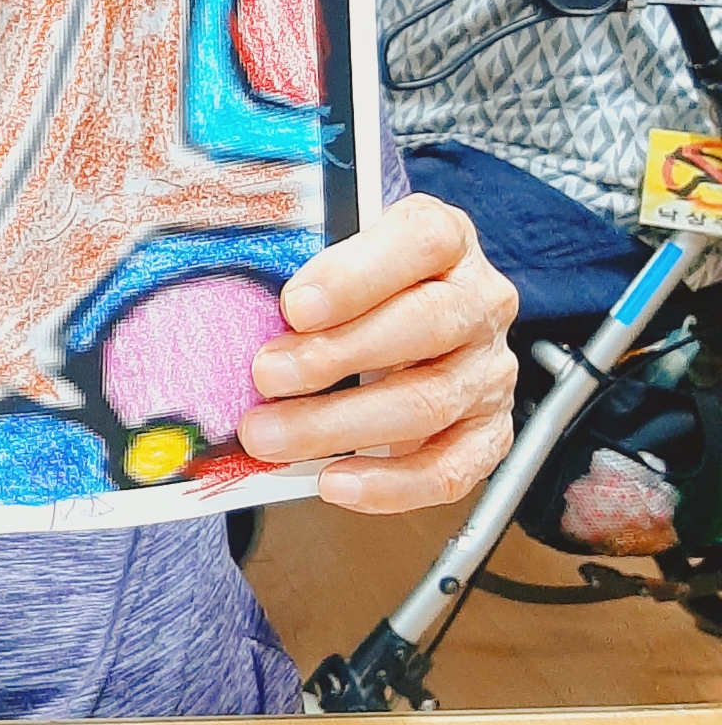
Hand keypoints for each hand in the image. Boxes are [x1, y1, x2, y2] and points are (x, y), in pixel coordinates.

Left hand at [236, 194, 517, 511]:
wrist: (411, 326)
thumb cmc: (363, 291)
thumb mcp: (337, 261)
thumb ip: (301, 271)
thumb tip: (236, 312)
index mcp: (446, 240)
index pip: (420, 240)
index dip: (356, 276)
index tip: (295, 306)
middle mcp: (479, 302)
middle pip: (425, 324)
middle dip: (337, 355)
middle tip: (267, 375)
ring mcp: (488, 370)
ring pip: (429, 401)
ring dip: (340, 424)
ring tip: (272, 436)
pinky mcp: (489, 432)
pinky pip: (450, 468)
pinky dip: (390, 483)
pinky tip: (336, 482)